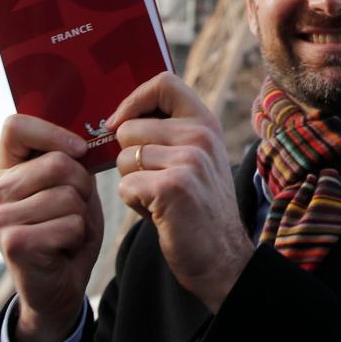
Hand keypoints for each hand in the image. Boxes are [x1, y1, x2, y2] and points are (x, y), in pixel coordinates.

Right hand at [0, 115, 102, 341]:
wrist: (58, 285)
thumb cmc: (67, 229)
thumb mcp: (72, 188)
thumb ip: (71, 161)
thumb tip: (82, 142)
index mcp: (6, 171)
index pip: (15, 126)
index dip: (52, 132)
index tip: (79, 149)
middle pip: (58, 163)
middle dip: (82, 187)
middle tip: (73, 210)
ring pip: (68, 195)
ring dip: (81, 216)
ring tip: (66, 232)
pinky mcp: (14, 243)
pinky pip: (70, 224)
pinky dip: (78, 237)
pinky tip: (62, 249)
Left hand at [106, 72, 253, 312]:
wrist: (222, 259)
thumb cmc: (198, 209)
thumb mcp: (195, 158)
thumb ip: (170, 133)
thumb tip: (118, 118)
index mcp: (205, 123)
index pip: (163, 83)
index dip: (134, 100)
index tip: (121, 123)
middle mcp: (200, 136)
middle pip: (129, 128)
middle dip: (129, 158)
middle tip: (155, 181)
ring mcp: (189, 160)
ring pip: (123, 158)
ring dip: (131, 182)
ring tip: (159, 198)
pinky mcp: (172, 187)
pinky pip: (125, 185)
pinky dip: (133, 203)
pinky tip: (157, 213)